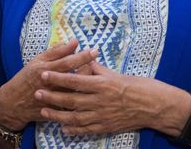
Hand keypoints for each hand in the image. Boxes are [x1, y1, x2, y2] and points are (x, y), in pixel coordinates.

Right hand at [0, 39, 97, 130]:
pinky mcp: (54, 111)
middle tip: (99, 66)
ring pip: (75, 93)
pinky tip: (88, 96)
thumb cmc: (27, 77)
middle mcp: (50, 85)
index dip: (82, 57)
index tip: (95, 51)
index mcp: (45, 70)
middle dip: (89, 71)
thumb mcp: (38, 61)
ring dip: (86, 87)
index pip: (67, 62)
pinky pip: (71, 107)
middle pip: (74, 78)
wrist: (13, 103)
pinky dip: (81, 101)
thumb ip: (57, 51)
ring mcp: (52, 99)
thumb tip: (74, 42)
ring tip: (95, 80)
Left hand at [35, 61, 189, 135]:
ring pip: (74, 117)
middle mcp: (100, 101)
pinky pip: (86, 130)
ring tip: (44, 111)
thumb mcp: (116, 73)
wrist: (154, 105)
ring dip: (57, 115)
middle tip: (37, 93)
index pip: (75, 80)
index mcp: (102, 84)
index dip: (57, 78)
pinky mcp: (106, 127)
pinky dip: (73, 130)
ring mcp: (102, 115)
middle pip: (70, 100)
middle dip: (52, 97)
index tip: (44, 74)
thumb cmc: (137, 86)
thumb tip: (83, 60)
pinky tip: (63, 129)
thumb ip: (97, 69)